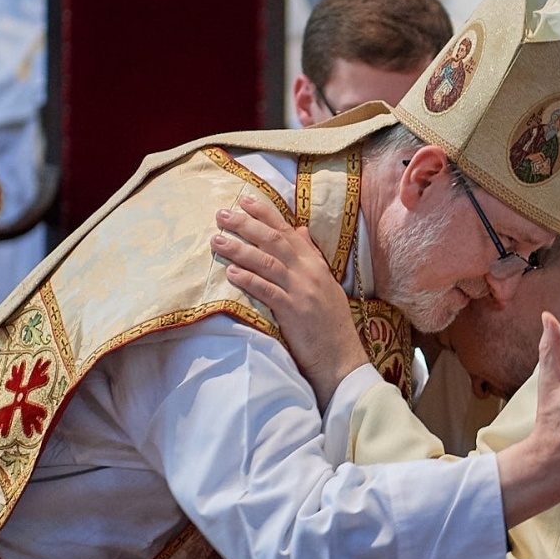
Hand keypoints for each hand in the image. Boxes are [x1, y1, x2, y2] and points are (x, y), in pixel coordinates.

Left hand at [212, 195, 367, 408]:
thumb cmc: (331, 324)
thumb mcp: (326, 284)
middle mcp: (309, 272)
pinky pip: (267, 291)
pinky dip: (249, 280)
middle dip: (246, 225)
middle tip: (222, 214)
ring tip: (217, 240)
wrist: (342, 358)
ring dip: (239, 249)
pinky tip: (231, 272)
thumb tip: (299, 230)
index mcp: (316, 264)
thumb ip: (312, 256)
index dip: (265, 214)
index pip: (287, 232)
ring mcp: (301, 291)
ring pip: (266, 262)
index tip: (245, 201)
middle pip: (273, 241)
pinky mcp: (293, 311)